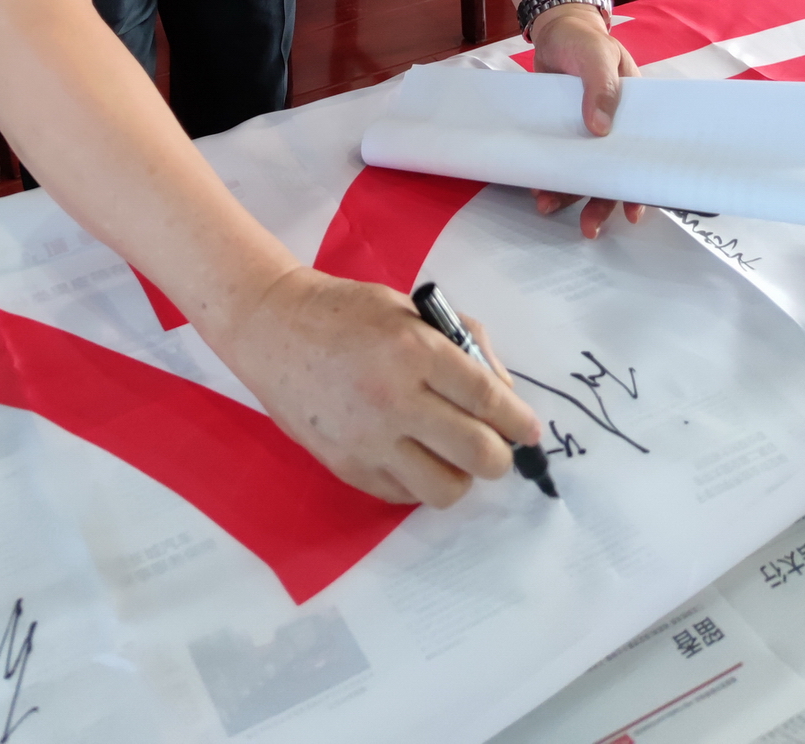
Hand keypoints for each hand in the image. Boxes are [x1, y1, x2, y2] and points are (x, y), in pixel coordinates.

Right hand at [227, 266, 541, 506]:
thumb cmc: (348, 311)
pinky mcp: (348, 467)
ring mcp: (369, 440)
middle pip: (479, 455)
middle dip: (499, 454)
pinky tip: (413, 453)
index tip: (531, 431)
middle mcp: (395, 399)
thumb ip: (463, 344)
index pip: (489, 399)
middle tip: (495, 444)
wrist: (273, 329)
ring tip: (451, 452)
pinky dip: (420, 479)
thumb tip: (503, 394)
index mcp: (415, 349)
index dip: (520, 421)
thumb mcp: (412, 309)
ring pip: (447, 488)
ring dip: (460, 474)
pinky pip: (406, 495)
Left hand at [529, 1, 642, 239]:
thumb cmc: (584, 40)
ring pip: (580, 171)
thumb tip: (600, 128)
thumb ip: (600, 86)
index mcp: (633, 114)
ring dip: (567, 193)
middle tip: (589, 229)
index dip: (642, 188)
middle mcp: (612, 129)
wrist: (554, 30)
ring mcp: (583, 131)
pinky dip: (548, 175)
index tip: (634, 214)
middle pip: (611, 174)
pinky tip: (536, 187)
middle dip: (600, 204)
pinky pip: (556, 159)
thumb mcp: (596, 55)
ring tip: (546, 207)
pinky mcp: (559, 130)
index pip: (644, 157)